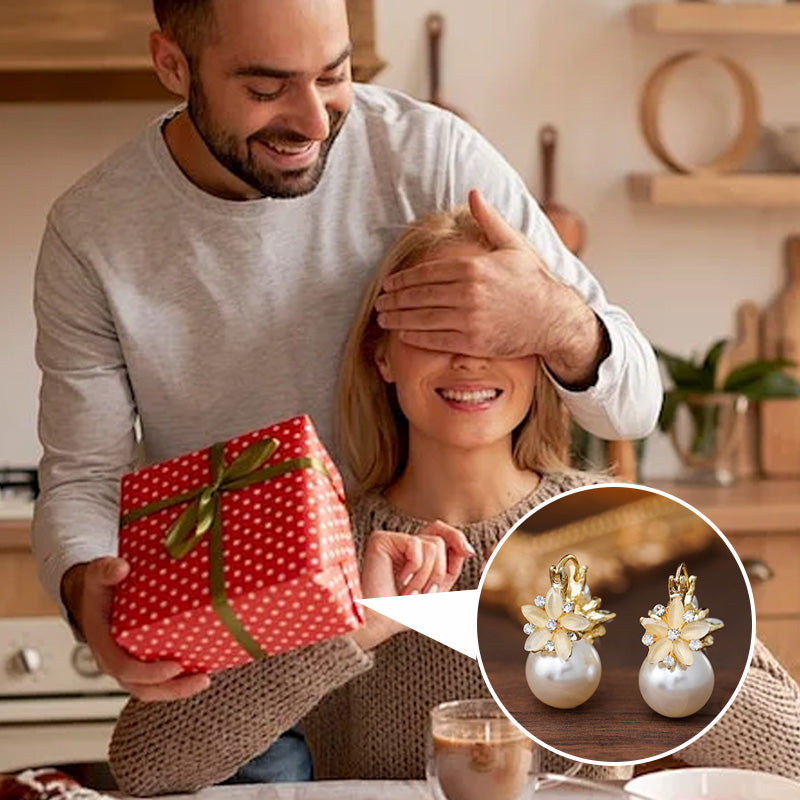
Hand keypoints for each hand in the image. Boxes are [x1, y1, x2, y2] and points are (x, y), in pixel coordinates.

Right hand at [61, 557, 210, 701]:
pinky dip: (176, 679)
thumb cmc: (97, 589)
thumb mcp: (98, 575)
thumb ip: (106, 570)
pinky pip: (156, 679)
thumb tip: (121, 568)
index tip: (175, 665)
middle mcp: (115, 660)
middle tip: (201, 679)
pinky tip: (199, 668)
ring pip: (150, 688)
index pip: (124, 667)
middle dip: (172, 688)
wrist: (91, 597)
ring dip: (178, 688)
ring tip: (205, 679)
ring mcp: (128, 664)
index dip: (149, 672)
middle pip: (142, 687)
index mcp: (104, 644)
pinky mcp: (140, 661)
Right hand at [352, 522, 475, 649]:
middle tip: (427, 592)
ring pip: (432, 545)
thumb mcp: (437, 589)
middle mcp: (401, 542)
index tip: (469, 553)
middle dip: (440, 570)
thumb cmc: (404, 611)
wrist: (382, 622)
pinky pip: (416, 546)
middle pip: (440, 537)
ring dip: (426, 576)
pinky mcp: (381, 539)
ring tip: (410, 591)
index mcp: (414, 551)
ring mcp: (391, 539)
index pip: (441, 531)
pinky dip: (414, 569)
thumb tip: (469, 550)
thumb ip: (452, 568)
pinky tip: (399, 580)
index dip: (457, 538)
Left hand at [375, 188, 605, 387]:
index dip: (403, 279)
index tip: (388, 283)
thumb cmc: (532, 281)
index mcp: (473, 267)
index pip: (426, 272)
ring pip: (423, 318)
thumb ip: (489, 220)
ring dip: (398, 318)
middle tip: (379, 302)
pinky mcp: (474, 343)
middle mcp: (469, 293)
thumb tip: (473, 193)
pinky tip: (403, 333)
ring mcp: (470, 319)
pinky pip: (436, 340)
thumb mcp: (513, 245)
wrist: (553, 318)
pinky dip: (416, 337)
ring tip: (384, 318)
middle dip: (395, 299)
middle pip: (419, 296)